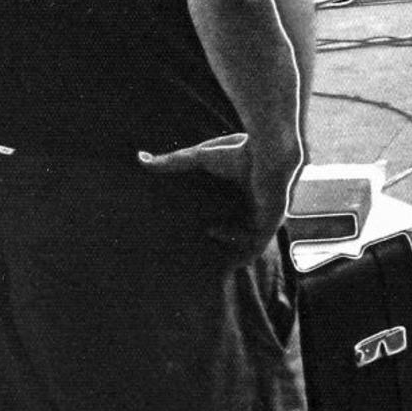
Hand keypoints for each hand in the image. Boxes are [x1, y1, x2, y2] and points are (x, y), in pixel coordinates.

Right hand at [139, 132, 300, 259]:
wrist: (267, 154)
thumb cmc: (237, 152)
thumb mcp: (199, 158)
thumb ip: (172, 162)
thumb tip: (140, 158)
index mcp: (242, 188)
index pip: (228, 210)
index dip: (213, 219)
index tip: (192, 227)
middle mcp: (255, 203)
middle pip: (238, 227)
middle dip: (222, 239)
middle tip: (196, 248)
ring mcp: (265, 215)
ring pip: (248, 240)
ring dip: (230, 247)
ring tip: (208, 256)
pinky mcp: (271, 223)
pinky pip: (257, 246)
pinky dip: (244, 254)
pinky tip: (226, 258)